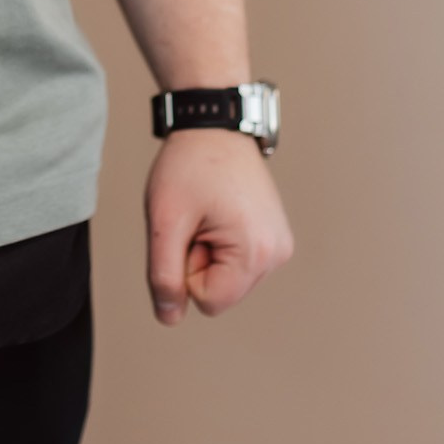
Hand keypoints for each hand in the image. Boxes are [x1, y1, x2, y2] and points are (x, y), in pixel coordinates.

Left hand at [145, 130, 293, 324]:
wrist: (214, 125)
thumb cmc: (189, 166)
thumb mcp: (165, 221)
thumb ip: (164, 275)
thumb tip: (169, 318)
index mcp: (256, 253)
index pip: (208, 301)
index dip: (185, 268)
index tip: (190, 227)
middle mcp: (277, 254)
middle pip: (221, 293)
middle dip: (199, 260)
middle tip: (198, 217)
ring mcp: (279, 246)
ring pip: (228, 279)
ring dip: (208, 252)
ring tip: (208, 212)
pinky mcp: (274, 237)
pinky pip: (237, 263)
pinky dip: (221, 243)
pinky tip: (220, 212)